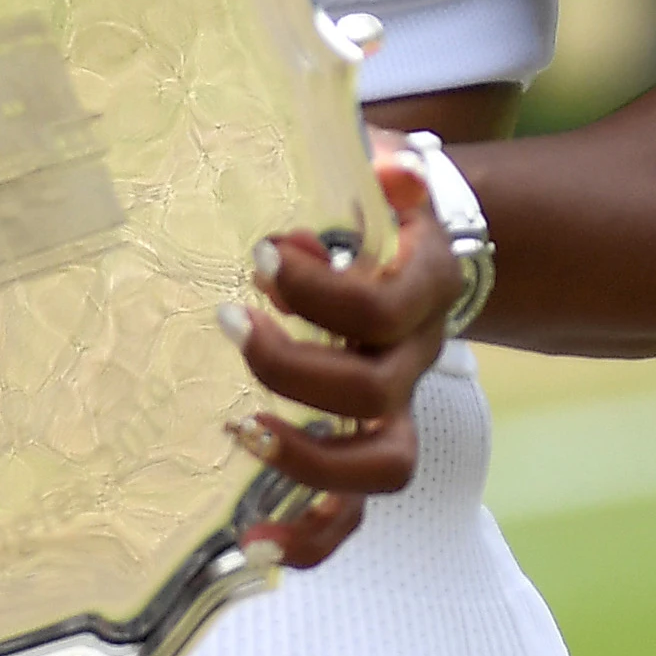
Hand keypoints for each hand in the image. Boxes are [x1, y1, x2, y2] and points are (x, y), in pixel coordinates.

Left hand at [221, 137, 464, 570]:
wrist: (426, 245)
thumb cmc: (377, 198)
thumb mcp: (369, 155)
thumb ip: (365, 136)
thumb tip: (373, 109)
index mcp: (422, 286)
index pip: (384, 306)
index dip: (321, 289)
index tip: (262, 253)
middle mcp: (416, 354)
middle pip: (375, 392)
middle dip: (292, 366)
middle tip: (228, 319)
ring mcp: (395, 407)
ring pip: (381, 465)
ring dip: (305, 461)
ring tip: (237, 430)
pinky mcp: (365, 444)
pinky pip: (353, 513)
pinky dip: (310, 538)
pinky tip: (251, 545)